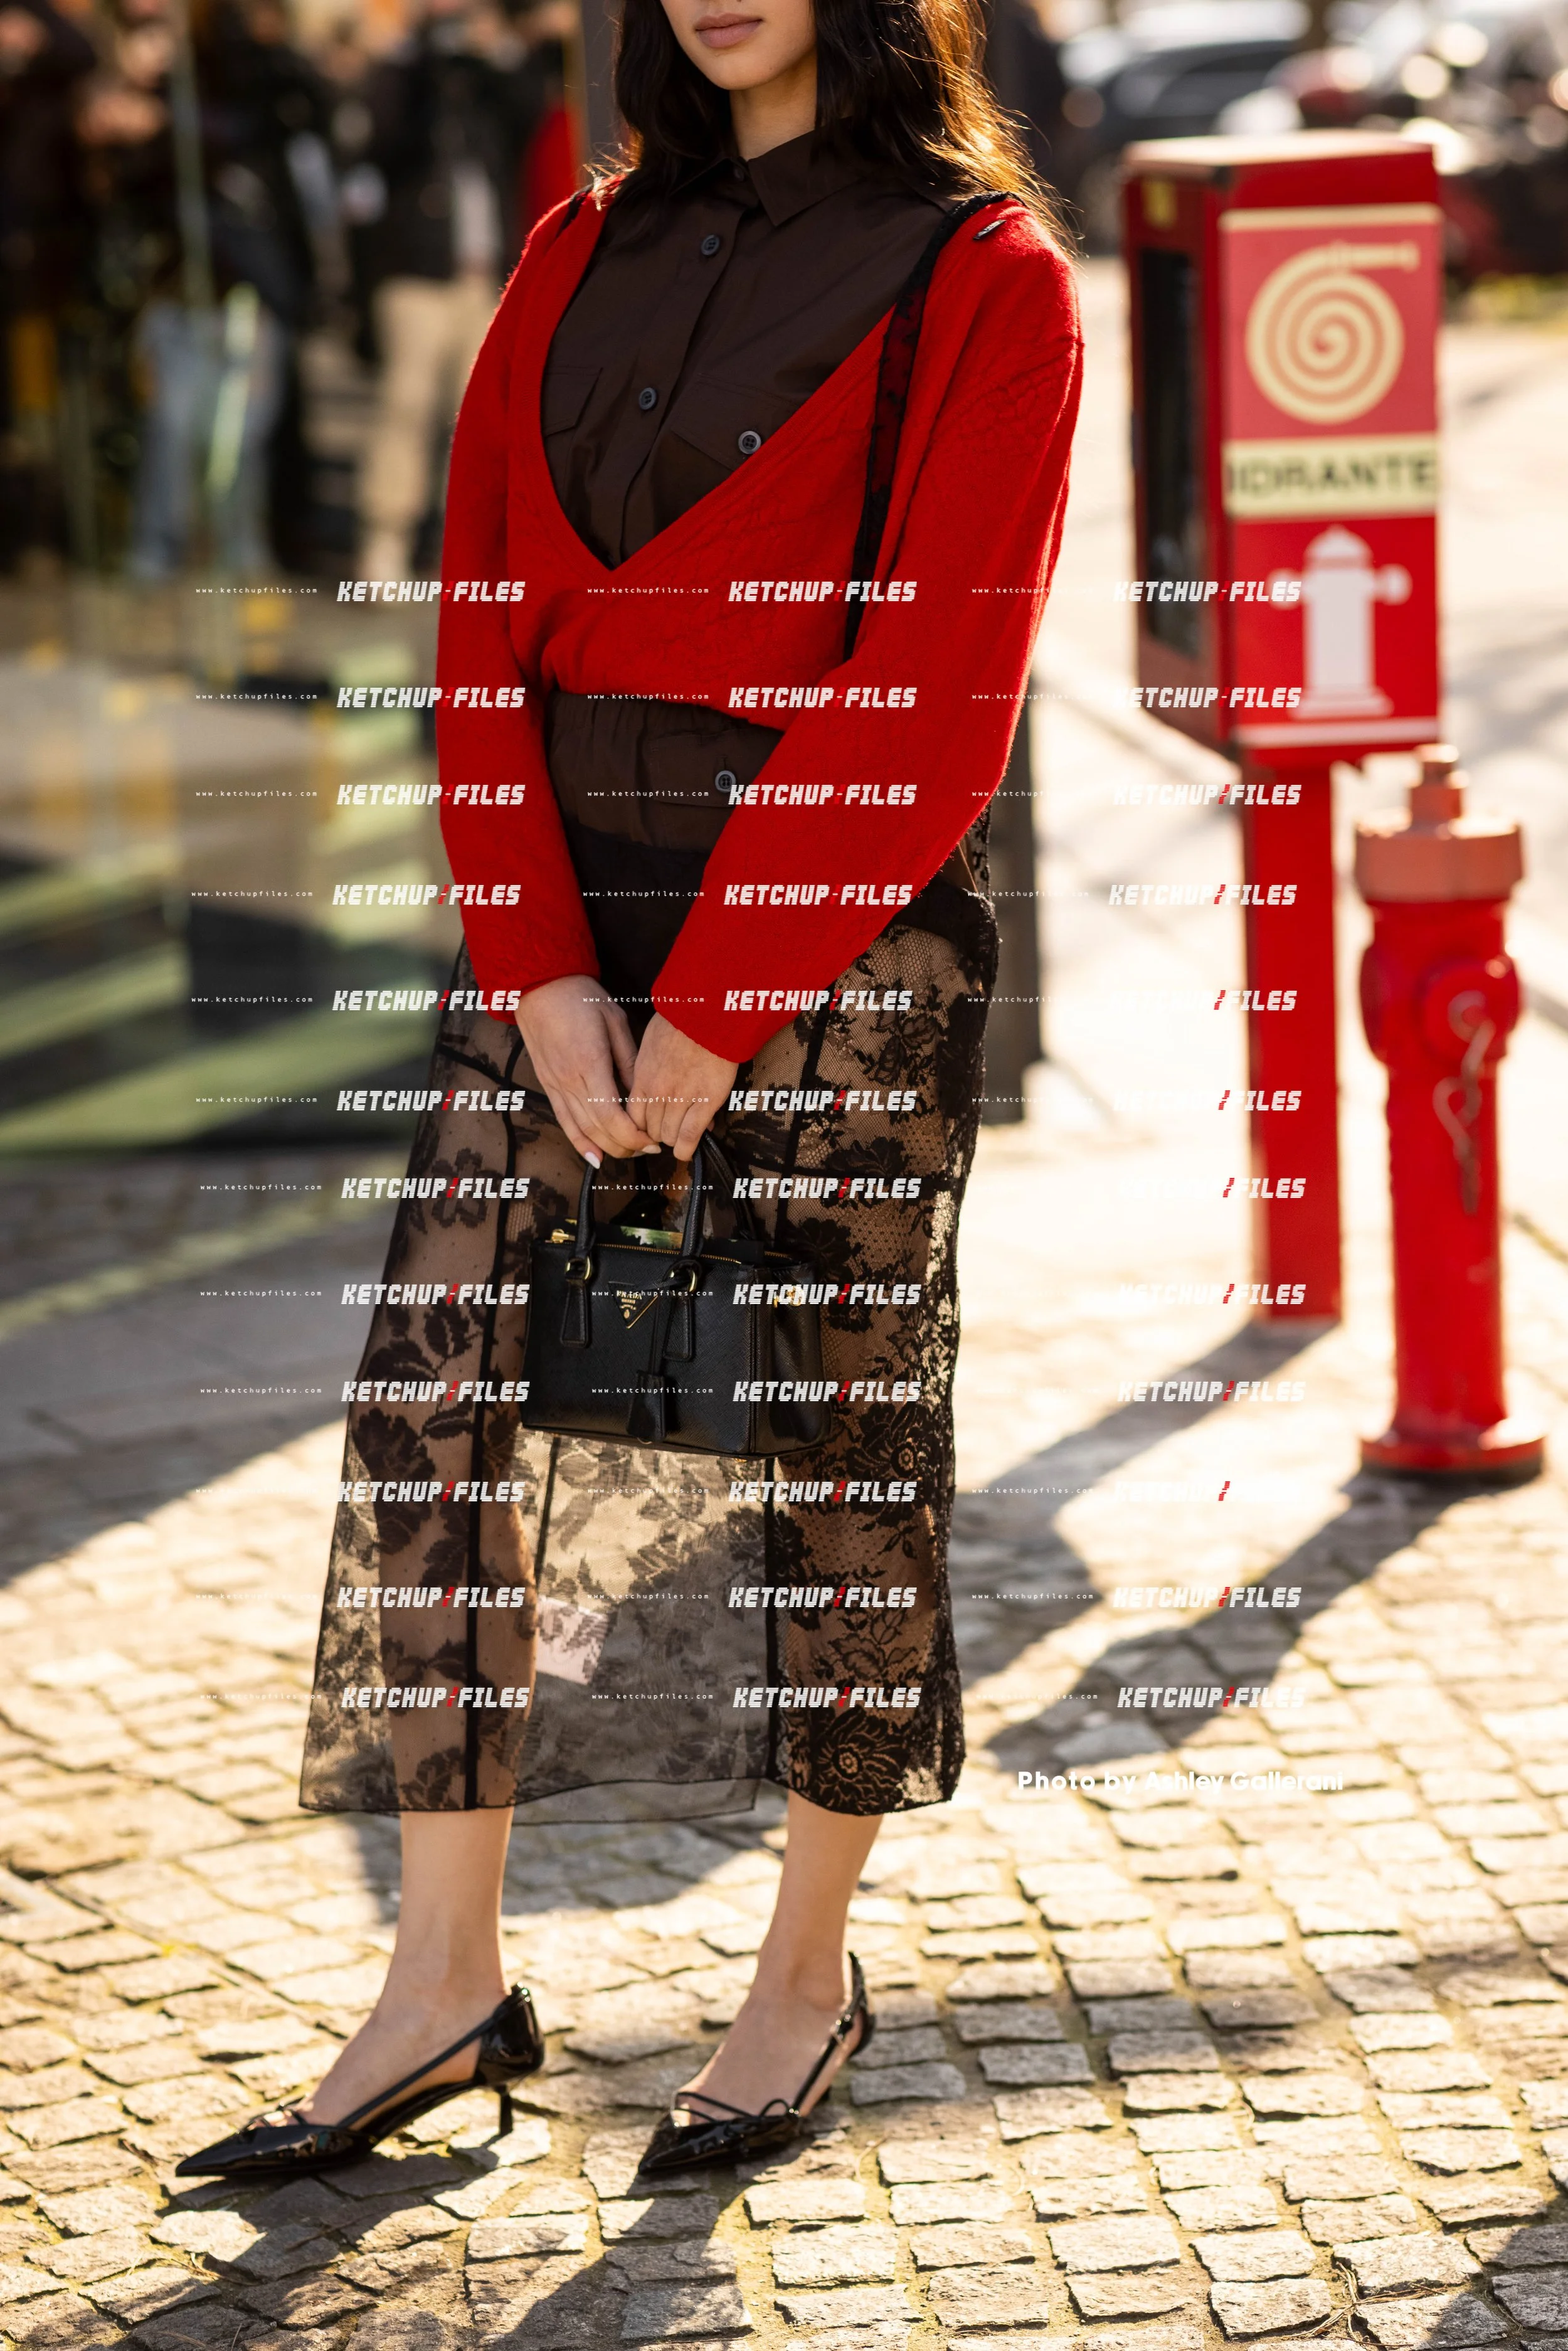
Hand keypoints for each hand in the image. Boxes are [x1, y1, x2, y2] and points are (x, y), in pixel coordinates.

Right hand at [516, 976, 654, 1165]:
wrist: (540, 986)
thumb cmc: (581, 998)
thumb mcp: (615, 1023)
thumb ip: (629, 1062)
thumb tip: (644, 1094)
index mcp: (590, 1063)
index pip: (613, 1116)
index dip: (634, 1136)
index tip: (653, 1140)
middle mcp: (570, 1080)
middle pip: (599, 1130)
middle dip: (628, 1146)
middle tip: (650, 1148)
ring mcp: (556, 1085)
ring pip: (582, 1130)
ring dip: (608, 1147)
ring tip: (631, 1152)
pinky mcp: (548, 1085)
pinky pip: (564, 1121)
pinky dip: (580, 1142)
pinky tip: (595, 1157)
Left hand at [627, 1014, 737, 1162]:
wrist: (709, 1014)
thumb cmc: (683, 1021)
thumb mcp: (652, 1041)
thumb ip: (648, 1067)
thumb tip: (650, 1083)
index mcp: (642, 1076)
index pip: (631, 1116)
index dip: (639, 1127)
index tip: (648, 1128)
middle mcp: (657, 1091)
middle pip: (649, 1129)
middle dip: (658, 1134)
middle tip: (670, 1130)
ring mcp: (680, 1098)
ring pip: (668, 1135)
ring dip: (674, 1139)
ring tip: (683, 1134)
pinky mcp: (705, 1101)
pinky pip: (690, 1135)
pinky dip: (687, 1148)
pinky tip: (687, 1150)